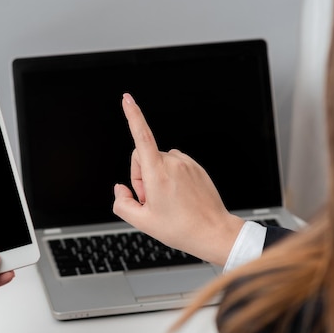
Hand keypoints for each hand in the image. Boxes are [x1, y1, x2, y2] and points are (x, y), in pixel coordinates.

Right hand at [112, 93, 243, 265]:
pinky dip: (169, 177)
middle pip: (142, 156)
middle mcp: (173, 163)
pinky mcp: (196, 167)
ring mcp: (187, 163)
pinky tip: (177, 197)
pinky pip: (173, 165)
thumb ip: (122, 203)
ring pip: (158, 161)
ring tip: (166, 201)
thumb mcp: (142, 222)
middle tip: (150, 200)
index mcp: (158, 173)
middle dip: (140, 175)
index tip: (127, 99)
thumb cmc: (180, 228)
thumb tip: (120, 188)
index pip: (141, 136)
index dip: (132, 116)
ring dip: (155, 176)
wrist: (213, 233)